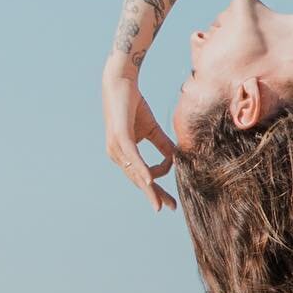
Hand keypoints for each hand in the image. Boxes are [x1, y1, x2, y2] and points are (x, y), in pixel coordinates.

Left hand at [102, 66, 176, 211]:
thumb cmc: (134, 105)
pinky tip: (149, 180)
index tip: (173, 178)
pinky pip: (133, 158)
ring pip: (136, 172)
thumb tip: (176, 158)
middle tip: (168, 208)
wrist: (121, 84)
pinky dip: (141, 170)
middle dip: (154, 195)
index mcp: (124, 155)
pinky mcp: (120, 137)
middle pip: (139, 180)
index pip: (143, 176)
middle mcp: (117, 155)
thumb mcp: (152, 129)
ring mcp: (116, 148)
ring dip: (149, 188)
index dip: (158, 187)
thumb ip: (163, 144)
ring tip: (159, 202)